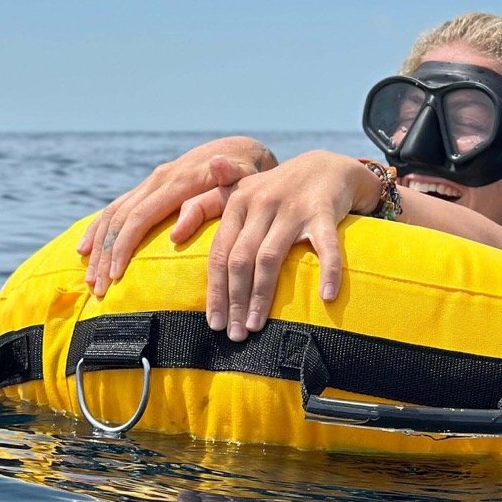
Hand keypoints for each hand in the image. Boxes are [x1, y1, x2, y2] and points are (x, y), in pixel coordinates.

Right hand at [79, 136, 276, 295]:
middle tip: (98, 289)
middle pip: (120, 219)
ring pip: (113, 214)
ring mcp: (151, 182)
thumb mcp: (245, 173)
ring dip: (98, 248)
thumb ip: (230, 174)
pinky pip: (116, 208)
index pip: (141, 216)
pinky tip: (85, 250)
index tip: (116, 276)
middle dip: (106, 255)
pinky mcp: (148, 188)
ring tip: (90, 280)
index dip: (125, 246)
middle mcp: (159, 179)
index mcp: (179, 180)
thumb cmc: (248, 171)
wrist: (240, 150)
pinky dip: (99, 230)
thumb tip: (214, 168)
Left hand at [202, 152, 381, 338]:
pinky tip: (326, 297)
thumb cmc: (276, 188)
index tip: (213, 323)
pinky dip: (328, 271)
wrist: (326, 166)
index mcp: (239, 201)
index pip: (220, 252)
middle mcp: (262, 203)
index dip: (215, 290)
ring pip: (270, 257)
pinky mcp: (324, 211)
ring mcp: (293, 208)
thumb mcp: (240, 190)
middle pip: (240, 259)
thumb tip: (173, 235)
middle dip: (235, 300)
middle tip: (234, 334)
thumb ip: (203, 206)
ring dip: (262, 296)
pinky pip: (326, 246)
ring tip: (257, 326)